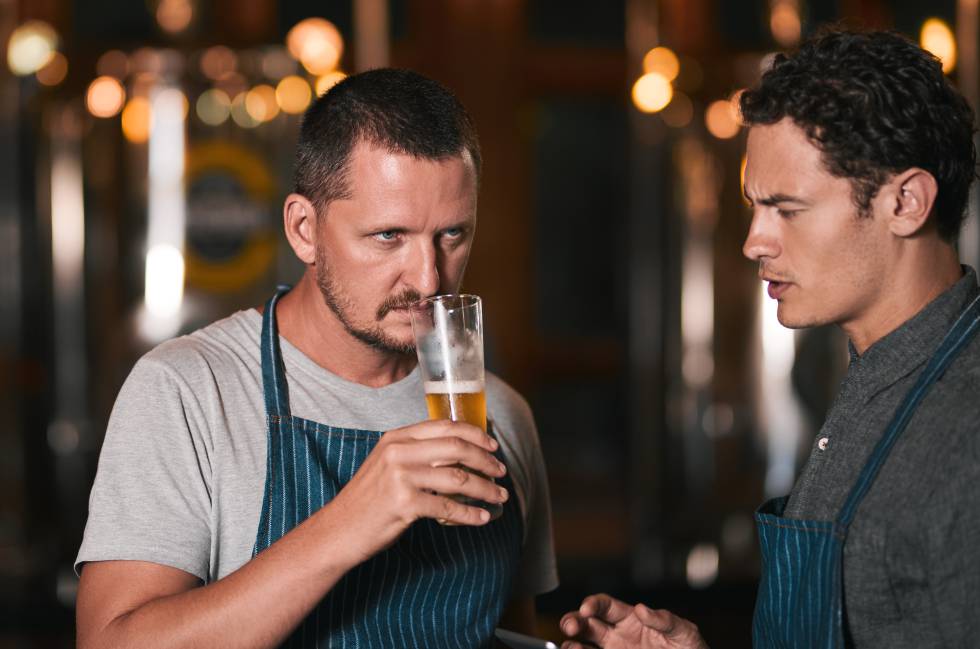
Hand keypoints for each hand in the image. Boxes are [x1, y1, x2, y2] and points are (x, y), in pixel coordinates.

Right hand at [325, 419, 507, 563]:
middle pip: (457, 448)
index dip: (475, 434)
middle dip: (486, 460)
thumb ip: (416, 454)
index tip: (493, 445)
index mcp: (397, 438)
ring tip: (500, 496)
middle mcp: (399, 451)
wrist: (338, 530)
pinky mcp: (404, 503)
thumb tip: (459, 454)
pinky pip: (449, 507)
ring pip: (459, 478)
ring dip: (485, 488)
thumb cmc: (367, 500)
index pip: (445, 426)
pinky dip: (471, 514)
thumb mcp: (387, 464)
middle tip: (501, 472)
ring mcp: (401, 476)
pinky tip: (482, 518)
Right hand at [560, 594, 707, 648]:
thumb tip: (641, 609)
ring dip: (572, 644)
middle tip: (569, 625)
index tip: (587, 608)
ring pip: (584, 645)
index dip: (593, 604)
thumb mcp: (683, 632)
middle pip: (587, 623)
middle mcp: (618, 635)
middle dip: (574, 620)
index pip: (605, 605)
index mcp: (631, 619)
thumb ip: (665, 620)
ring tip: (568, 646)